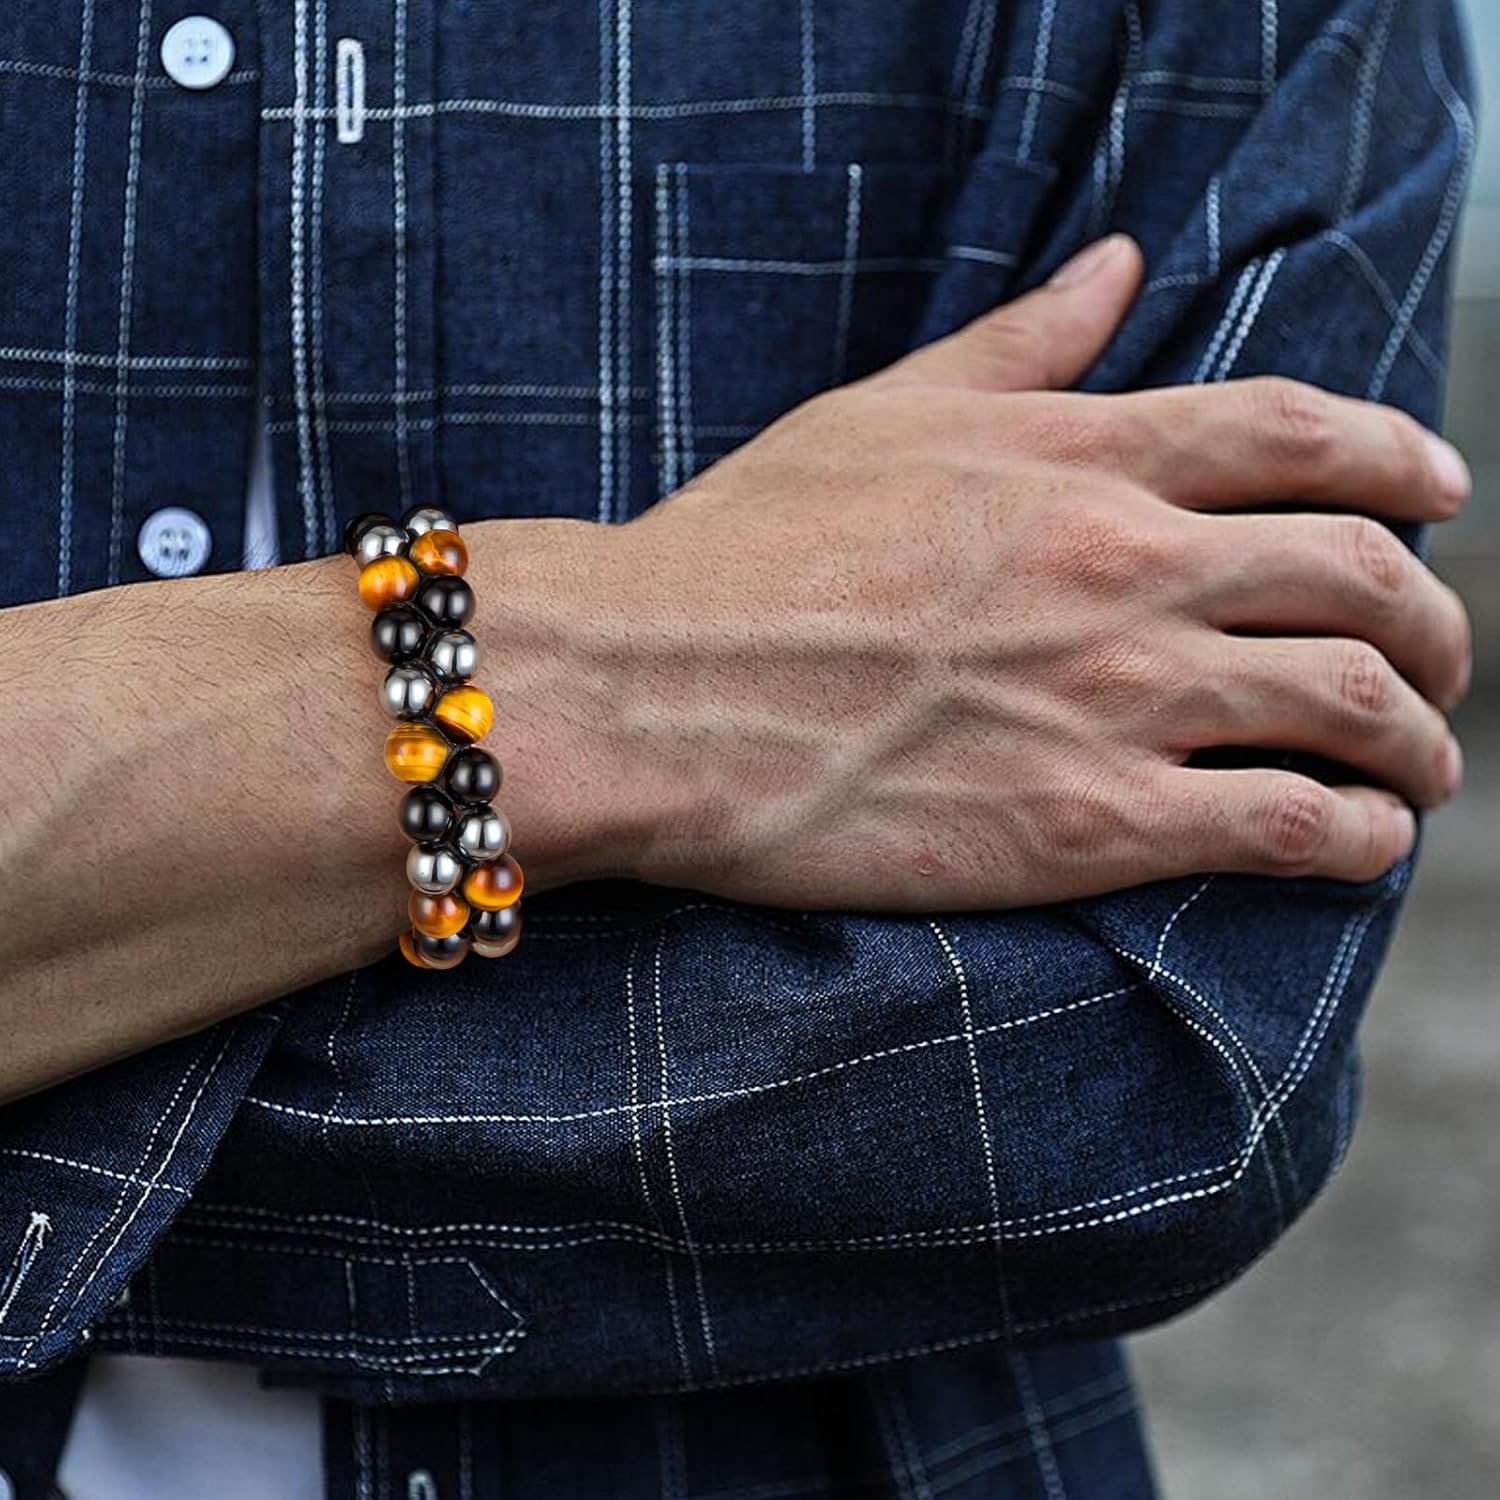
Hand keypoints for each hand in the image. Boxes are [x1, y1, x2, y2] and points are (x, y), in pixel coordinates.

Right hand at [509, 235, 1470, 909]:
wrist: (647, 691)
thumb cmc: (739, 552)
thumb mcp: (875, 415)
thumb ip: (1018, 347)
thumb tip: (1116, 266)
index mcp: (1077, 456)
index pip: (1301, 434)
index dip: (1400, 459)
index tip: (1441, 492)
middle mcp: (1125, 563)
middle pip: (1362, 576)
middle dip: (1436, 622)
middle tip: (1442, 660)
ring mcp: (1117, 695)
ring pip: (1355, 704)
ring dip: (1419, 740)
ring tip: (1422, 769)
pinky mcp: (1090, 822)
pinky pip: (1289, 825)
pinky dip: (1357, 837)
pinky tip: (1360, 844)